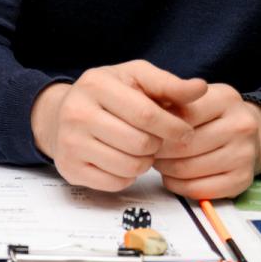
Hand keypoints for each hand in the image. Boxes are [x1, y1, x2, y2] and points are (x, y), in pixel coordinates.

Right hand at [29, 60, 204, 191]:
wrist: (60, 114)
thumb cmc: (108, 95)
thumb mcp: (136, 78)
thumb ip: (169, 84)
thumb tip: (200, 88)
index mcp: (96, 85)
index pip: (146, 114)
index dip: (173, 127)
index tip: (186, 132)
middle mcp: (77, 113)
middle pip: (140, 143)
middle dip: (158, 145)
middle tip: (156, 140)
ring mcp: (70, 142)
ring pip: (129, 166)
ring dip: (144, 162)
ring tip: (139, 149)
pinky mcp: (69, 167)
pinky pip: (115, 182)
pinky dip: (126, 176)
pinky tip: (121, 159)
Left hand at [152, 83, 260, 200]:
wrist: (250, 132)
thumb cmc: (212, 114)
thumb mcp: (195, 96)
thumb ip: (171, 98)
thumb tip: (146, 113)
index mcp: (225, 99)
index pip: (183, 115)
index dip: (158, 126)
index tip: (146, 130)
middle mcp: (240, 126)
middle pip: (183, 145)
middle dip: (158, 150)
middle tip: (148, 150)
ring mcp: (244, 155)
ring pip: (187, 169)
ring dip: (165, 169)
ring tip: (160, 161)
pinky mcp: (242, 180)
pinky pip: (198, 190)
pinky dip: (178, 186)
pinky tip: (172, 176)